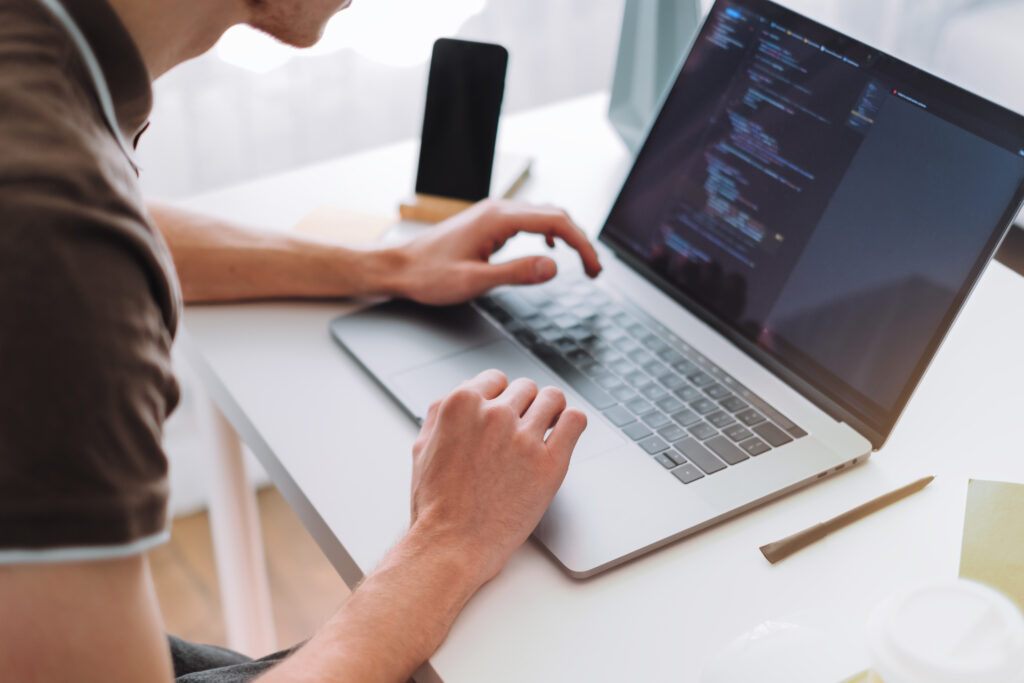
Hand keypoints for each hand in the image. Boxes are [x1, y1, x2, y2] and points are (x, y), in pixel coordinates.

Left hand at [386, 199, 601, 304]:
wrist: (399, 267)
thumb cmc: (429, 275)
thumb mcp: (476, 281)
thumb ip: (517, 273)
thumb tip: (554, 267)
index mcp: (498, 219)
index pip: (555, 222)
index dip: (582, 244)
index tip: (594, 268)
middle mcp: (498, 208)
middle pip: (554, 214)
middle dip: (580, 240)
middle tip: (594, 271)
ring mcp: (493, 212)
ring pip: (543, 214)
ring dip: (566, 235)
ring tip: (581, 261)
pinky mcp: (488, 221)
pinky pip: (528, 219)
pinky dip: (547, 231)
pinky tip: (549, 247)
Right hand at [409, 369, 586, 584]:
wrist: (451, 546)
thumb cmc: (435, 504)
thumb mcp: (422, 447)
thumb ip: (441, 414)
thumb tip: (464, 395)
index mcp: (461, 404)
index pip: (496, 379)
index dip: (499, 397)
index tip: (504, 413)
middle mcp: (494, 414)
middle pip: (525, 388)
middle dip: (523, 406)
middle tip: (520, 430)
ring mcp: (524, 438)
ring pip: (552, 398)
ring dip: (549, 411)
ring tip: (545, 429)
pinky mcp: (550, 463)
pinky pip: (575, 421)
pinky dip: (572, 423)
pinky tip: (564, 432)